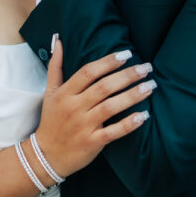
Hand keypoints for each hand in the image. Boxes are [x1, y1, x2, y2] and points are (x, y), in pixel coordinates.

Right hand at [34, 37, 152, 178]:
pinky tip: (143, 116)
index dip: (108, 62)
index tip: (127, 54)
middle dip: (127, 76)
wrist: (45, 155)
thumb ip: (55, 66)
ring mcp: (84, 126)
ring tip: (150, 87)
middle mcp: (75, 108)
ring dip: (132, 96)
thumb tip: (59, 41)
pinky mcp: (92, 143)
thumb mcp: (49, 93)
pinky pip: (113, 132)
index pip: (88, 72)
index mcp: (65, 93)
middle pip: (104, 87)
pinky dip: (128, 124)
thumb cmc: (51, 121)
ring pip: (111, 107)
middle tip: (146, 67)